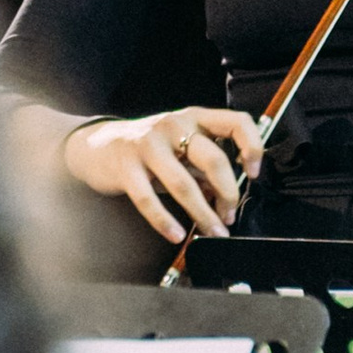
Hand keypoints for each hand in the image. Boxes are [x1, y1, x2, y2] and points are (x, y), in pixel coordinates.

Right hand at [63, 105, 263, 244]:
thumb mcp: (180, 150)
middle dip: (228, 193)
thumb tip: (227, 199)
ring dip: (203, 214)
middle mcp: (174, 126)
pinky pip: (148, 199)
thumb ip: (204, 170)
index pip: (235, 122)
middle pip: (213, 159)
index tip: (254, 173)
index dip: (252, 147)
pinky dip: (165, 221)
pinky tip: (175, 234)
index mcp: (194, 118)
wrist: (98, 146)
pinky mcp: (126, 167)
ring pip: (184, 184)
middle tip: (229, 216)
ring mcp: (149, 144)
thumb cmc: (148, 149)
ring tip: (213, 232)